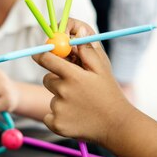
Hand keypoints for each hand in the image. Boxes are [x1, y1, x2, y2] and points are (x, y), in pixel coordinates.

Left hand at [33, 18, 133, 144]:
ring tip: (81, 104)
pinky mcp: (57, 125)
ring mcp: (59, 110)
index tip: (40, 55)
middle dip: (57, 79)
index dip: (42, 55)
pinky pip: (49, 116)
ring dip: (61, 99)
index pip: (47, 59)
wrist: (116, 125)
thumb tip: (78, 31)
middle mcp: (64, 92)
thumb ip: (87, 50)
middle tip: (75, 87)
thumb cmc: (109, 93)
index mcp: (73, 75)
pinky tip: (75, 116)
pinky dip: (58, 116)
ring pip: (52, 97)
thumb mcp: (102, 69)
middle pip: (47, 79)